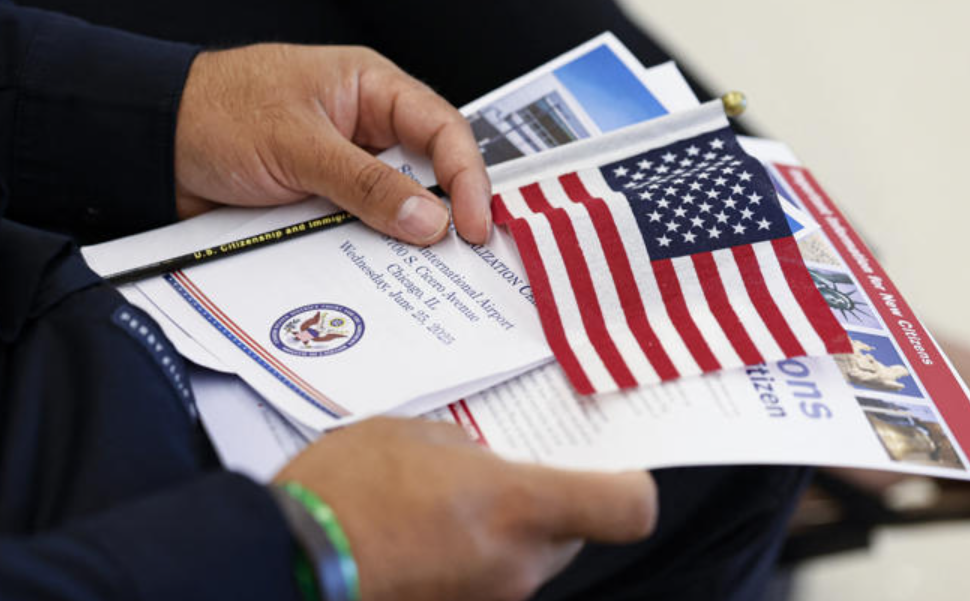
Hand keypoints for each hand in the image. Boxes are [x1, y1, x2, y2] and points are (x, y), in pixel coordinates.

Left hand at [174, 44, 490, 244]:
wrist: (148, 146)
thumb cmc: (212, 111)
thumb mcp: (296, 144)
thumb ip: (365, 183)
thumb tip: (427, 217)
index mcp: (368, 90)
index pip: (441, 129)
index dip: (466, 177)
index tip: (473, 223)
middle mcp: (363, 131)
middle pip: (427, 174)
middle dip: (445, 214)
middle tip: (461, 256)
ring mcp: (342, 173)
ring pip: (394, 211)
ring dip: (404, 241)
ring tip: (421, 272)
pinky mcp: (320, 208)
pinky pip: (358, 234)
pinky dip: (367, 255)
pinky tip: (375, 274)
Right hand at [274, 418, 656, 600]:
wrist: (290, 562)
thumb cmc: (346, 491)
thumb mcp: (414, 435)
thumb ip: (471, 448)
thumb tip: (487, 464)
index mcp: (517, 506)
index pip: (626, 509)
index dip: (630, 486)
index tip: (612, 470)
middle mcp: (518, 564)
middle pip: (576, 533)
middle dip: (547, 505)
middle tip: (499, 478)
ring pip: (531, 560)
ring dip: (506, 533)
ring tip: (447, 506)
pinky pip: (494, 581)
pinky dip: (476, 558)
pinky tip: (428, 537)